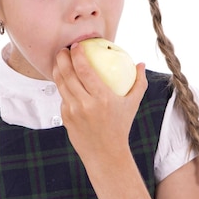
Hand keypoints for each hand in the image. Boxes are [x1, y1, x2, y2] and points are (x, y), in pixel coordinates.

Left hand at [53, 43, 147, 160]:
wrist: (105, 154)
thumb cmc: (120, 127)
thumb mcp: (132, 105)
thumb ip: (139, 83)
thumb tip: (141, 63)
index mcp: (102, 98)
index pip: (84, 70)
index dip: (77, 55)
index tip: (76, 45)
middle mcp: (85, 104)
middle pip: (67, 75)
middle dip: (62, 58)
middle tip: (63, 49)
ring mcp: (73, 112)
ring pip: (61, 85)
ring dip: (58, 69)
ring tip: (60, 59)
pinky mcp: (65, 118)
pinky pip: (62, 97)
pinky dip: (62, 86)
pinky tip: (63, 79)